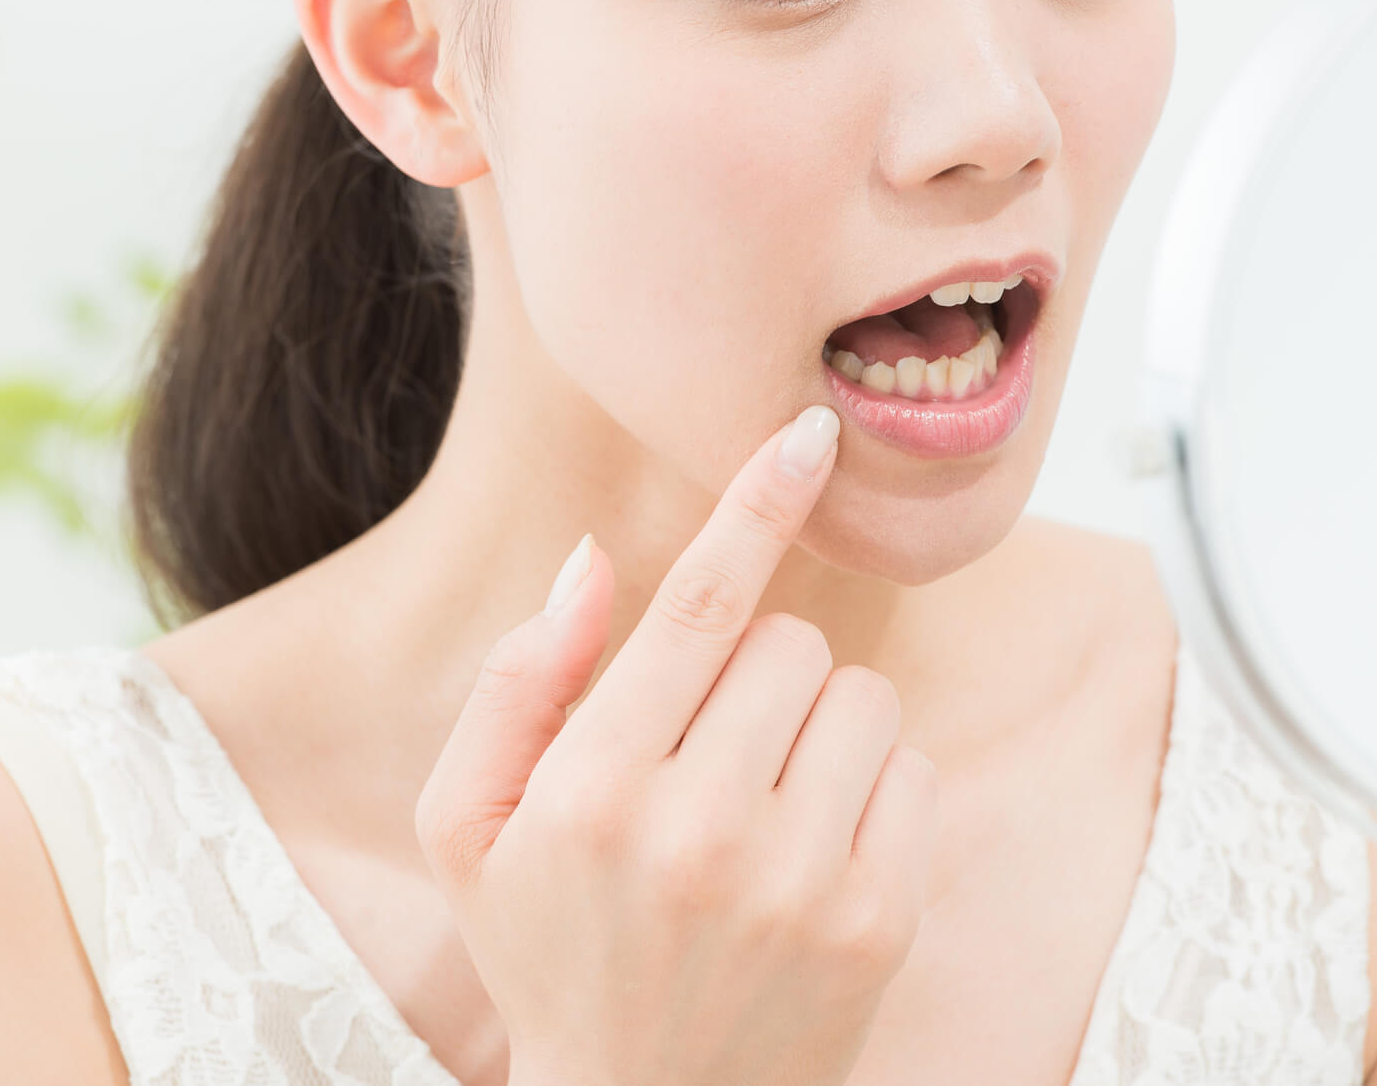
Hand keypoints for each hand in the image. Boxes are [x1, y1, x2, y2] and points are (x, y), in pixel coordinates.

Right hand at [414, 404, 937, 1085]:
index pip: (696, 607)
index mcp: (590, 791)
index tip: (808, 430)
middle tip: (707, 750)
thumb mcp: (465, 825)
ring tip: (760, 800)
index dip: (754, 504)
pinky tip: (809, 847)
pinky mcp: (878, 924)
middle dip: (753, 673)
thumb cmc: (546, 946)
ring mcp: (801, 884)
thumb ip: (516, 684)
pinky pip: (911, 772)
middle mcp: (701, 832)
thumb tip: (595, 561)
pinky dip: (867, 787)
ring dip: (815, 724)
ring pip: (858, 697)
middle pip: (788, 643)